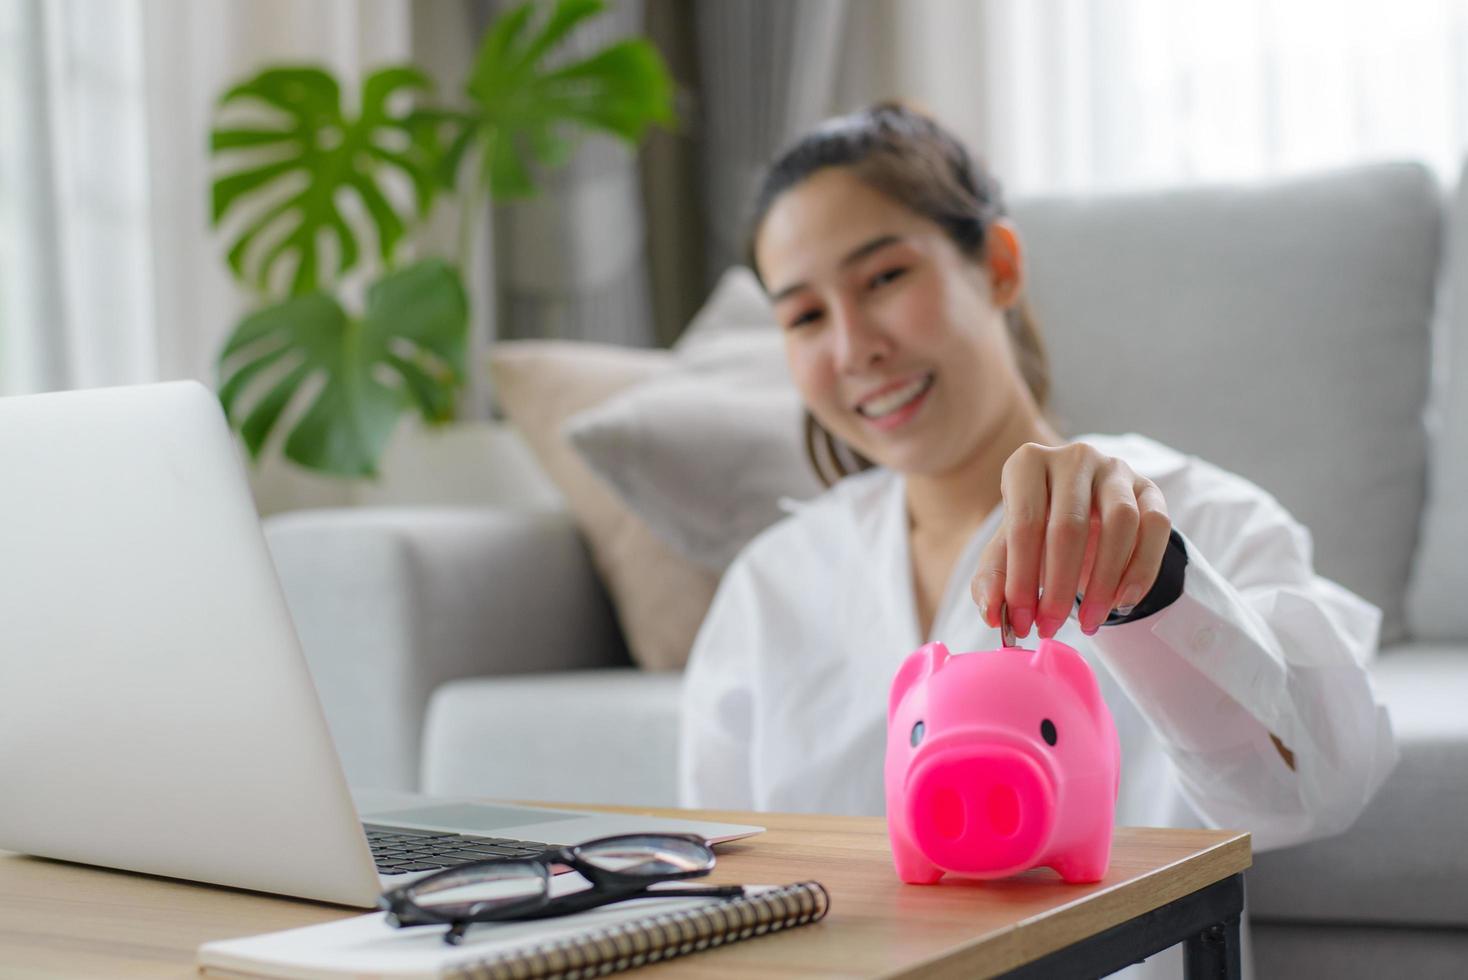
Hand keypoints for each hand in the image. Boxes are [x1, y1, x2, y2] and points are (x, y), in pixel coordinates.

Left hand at [971, 442, 1171, 638]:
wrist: (1079, 506)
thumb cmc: (1036, 527)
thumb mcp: (1007, 548)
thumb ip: (993, 578)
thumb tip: (990, 614)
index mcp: (1027, 464)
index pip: (1024, 525)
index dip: (1020, 580)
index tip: (1019, 622)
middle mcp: (1073, 458)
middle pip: (1070, 526)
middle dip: (1059, 588)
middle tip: (1050, 627)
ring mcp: (1115, 469)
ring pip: (1120, 523)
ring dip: (1104, 583)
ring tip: (1090, 621)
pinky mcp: (1149, 488)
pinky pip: (1156, 526)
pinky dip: (1142, 570)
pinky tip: (1122, 601)